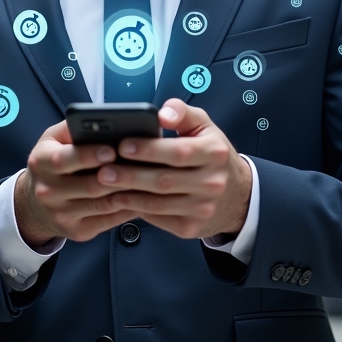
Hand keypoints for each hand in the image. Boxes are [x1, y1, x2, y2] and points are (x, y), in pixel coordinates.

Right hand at [14, 121, 140, 246]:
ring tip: (150, 178)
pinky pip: (109, 220)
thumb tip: (104, 119)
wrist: (34, 204)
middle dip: (119, 175)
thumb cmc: (52, 163)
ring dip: (130, 192)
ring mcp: (62, 214)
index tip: (112, 149)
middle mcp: (48, 191)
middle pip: (90, 185)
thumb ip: (74, 127)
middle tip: (143, 164)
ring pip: (104, 205)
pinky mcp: (78, 231)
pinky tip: (144, 196)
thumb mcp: (53, 139)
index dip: (89, 155)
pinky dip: (129, 208)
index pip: (64, 159)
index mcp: (41, 162)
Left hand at [97, 99, 251, 240]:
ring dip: (128, 195)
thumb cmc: (212, 155)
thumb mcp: (205, 127)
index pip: (178, 152)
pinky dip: (136, 209)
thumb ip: (182, 113)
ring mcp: (202, 209)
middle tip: (104, 169)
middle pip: (164, 181)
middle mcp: (212, 183)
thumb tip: (161, 114)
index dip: (148, 150)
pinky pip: (158, 218)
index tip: (122, 145)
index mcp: (214, 153)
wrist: (237, 195)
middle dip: (130, 175)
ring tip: (104, 184)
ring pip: (158, 203)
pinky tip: (119, 199)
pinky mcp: (191, 228)